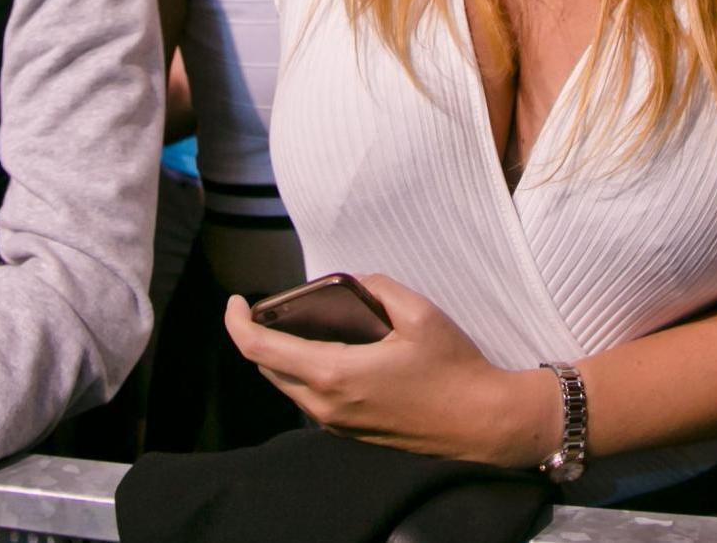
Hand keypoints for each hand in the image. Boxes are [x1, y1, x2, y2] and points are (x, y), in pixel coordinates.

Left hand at [223, 276, 557, 465]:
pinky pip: (310, 400)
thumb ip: (377, 287)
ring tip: (297, 324)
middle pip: (268, 369)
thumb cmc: (452, 368)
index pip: (260, 349)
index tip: (235, 300)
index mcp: (333, 374)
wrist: (481, 423)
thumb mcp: (418, 313)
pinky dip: (304, 373)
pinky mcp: (350, 434)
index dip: (237, 322)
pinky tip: (328, 351)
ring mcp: (336, 425)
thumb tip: (354, 282)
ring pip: (288, 387)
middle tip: (270, 306)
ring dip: (281, 356)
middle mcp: (325, 406)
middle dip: (259, 336)